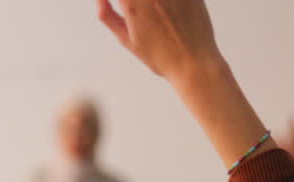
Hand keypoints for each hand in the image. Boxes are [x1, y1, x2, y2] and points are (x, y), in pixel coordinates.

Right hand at [97, 0, 220, 82]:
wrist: (194, 63)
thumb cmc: (162, 56)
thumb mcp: (127, 40)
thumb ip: (108, 16)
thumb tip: (99, 0)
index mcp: (133, 3)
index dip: (122, 1)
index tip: (123, 5)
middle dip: (133, 1)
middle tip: (135, 10)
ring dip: (151, 3)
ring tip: (155, 15)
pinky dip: (168, 3)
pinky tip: (169, 12)